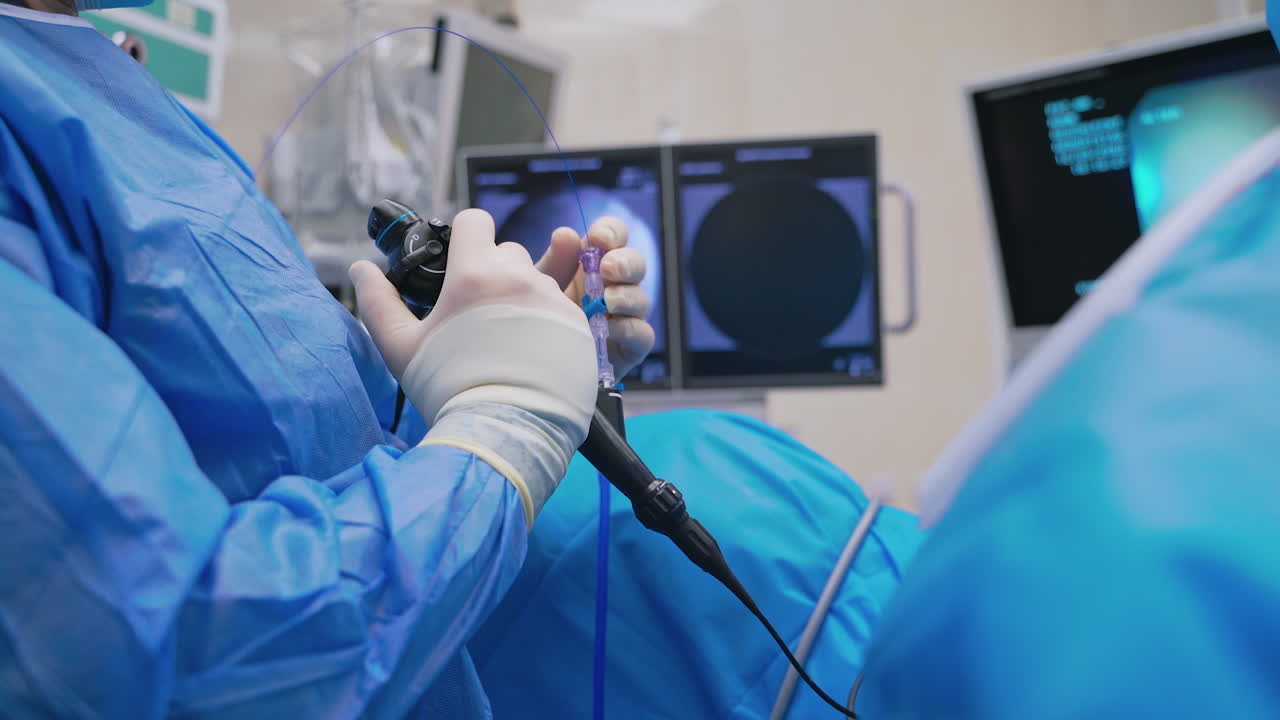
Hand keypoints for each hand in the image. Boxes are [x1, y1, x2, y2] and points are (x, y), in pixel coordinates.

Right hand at [349, 208, 594, 427]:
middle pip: (506, 252)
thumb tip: (359, 268)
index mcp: (475, 273)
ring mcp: (554, 299)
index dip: (465, 236)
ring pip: (535, 278)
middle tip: (477, 314)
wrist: (506, 432)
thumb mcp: (401, 347)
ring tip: (506, 339)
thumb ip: (378, 302)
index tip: (459, 261)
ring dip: (521, 296)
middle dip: (491, 271)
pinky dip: (546, 320)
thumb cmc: (449, 387)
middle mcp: (520, 276)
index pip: (475, 220)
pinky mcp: (577, 324)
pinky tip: (530, 351)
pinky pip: (559, 306)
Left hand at [533, 217, 655, 377]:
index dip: (611, 232)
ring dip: (627, 296)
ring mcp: (625, 316)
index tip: (598, 239)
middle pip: (635, 263)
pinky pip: (643, 334)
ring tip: (608, 302)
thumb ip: (553, 263)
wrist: (536, 369)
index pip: (613, 237)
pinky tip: (610, 329)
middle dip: (625, 262)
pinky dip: (629, 329)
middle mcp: (613, 285)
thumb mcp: (538, 288)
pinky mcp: (631, 347)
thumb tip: (566, 234)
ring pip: (642, 298)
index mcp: (592, 263)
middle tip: (608, 269)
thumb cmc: (538, 320)